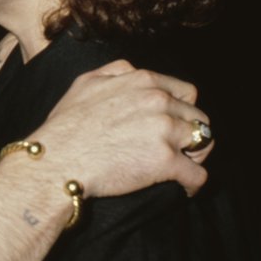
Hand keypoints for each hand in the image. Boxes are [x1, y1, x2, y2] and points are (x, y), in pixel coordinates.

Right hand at [34, 60, 211, 196]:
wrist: (57, 160)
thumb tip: (131, 72)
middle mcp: (158, 101)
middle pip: (197, 116)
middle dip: (190, 132)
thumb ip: (116, 72)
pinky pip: (197, 175)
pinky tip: (185, 188)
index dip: (181, 109)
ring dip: (196, 155)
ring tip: (183, 167)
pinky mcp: (166, 161)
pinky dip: (194, 184)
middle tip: (179, 148)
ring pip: (204, 142)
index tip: (173, 122)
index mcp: (143, 80)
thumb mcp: (86, 83)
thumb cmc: (65, 125)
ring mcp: (164, 130)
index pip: (185, 92)